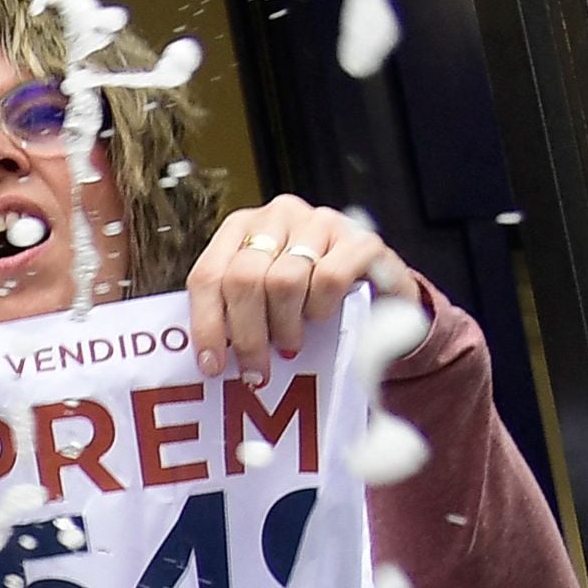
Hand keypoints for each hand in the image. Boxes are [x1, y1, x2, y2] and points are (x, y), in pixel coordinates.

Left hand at [191, 195, 412, 378]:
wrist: (381, 297)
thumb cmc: (311, 298)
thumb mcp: (264, 300)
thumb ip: (235, 313)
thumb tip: (210, 358)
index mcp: (242, 227)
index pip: (208, 274)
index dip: (206, 324)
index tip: (212, 366)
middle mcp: (277, 216)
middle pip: (243, 279)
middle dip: (247, 335)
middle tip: (256, 370)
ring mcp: (320, 223)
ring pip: (284, 281)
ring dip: (285, 325)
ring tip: (290, 345)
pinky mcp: (360, 239)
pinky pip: (330, 279)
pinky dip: (321, 308)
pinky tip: (321, 318)